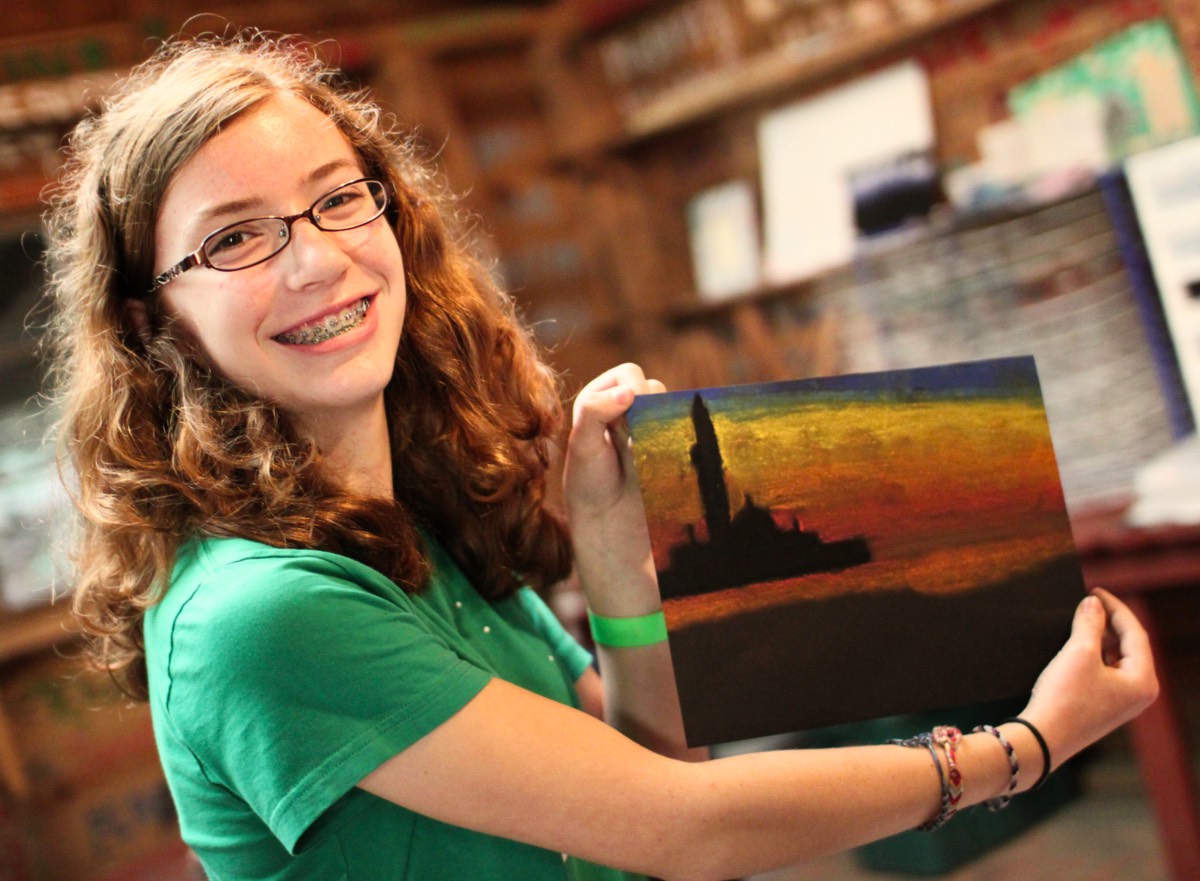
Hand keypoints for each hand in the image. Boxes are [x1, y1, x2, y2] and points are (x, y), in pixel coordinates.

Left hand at [562, 364, 665, 615]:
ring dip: (663, 426)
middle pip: (655, 387)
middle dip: (648, 410)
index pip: (629, 374)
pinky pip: (685, 429)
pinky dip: (679, 438)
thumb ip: (595, 411)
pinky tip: (664, 458)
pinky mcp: (668, 447)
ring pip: (673, 407)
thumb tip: (629, 392)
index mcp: (601, 398)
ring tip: (646, 454)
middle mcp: (627, 408)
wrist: (610, 526)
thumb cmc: (589, 485)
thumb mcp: (582, 445)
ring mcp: (650, 428)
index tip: (622, 421)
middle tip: (632, 442)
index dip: (631, 391)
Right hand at [1020, 588, 1157, 769]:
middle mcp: (1139, 694)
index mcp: (1143, 681)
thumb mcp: (1078, 652)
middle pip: (1129, 646)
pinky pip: (1105, 673)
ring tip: (1079, 621)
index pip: (1135, 633)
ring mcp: (1122, 703)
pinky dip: (1093, 656)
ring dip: (1099, 639)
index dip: (1115, 608)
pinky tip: (1074, 647)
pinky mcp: (1103, 708)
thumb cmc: (1064, 697)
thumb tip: (1093, 603)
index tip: (1094, 591)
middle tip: (1087, 603)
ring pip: (1116, 659)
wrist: (1042, 738)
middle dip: (1108, 623)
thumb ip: (1089, 623)